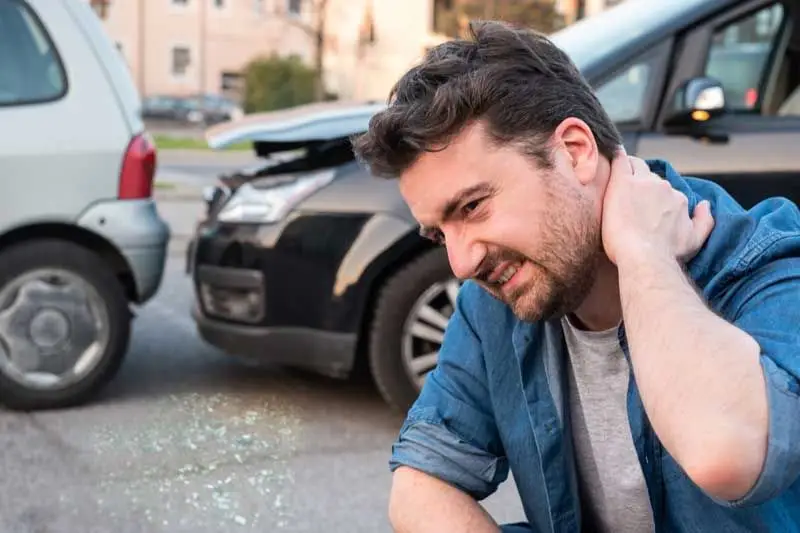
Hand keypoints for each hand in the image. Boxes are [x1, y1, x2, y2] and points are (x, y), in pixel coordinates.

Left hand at [601, 148, 714, 265]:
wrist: (645, 258)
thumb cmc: (667, 254)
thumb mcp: (695, 240)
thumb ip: (704, 220)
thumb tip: (705, 205)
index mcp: (678, 198)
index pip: (664, 188)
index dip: (653, 193)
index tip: (644, 200)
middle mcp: (663, 187)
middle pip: (650, 176)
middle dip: (641, 181)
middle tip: (628, 193)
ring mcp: (642, 183)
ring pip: (635, 167)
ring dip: (629, 172)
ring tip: (617, 181)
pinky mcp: (622, 183)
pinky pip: (620, 161)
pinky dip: (617, 157)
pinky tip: (612, 156)